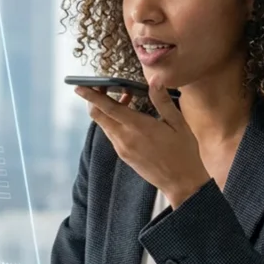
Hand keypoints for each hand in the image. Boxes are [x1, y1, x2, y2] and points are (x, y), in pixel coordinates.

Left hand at [74, 80, 209, 206]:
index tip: (79, 87)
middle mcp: (125, 139)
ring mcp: (122, 149)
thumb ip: (162, 101)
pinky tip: (130, 116)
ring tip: (126, 98)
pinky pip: (112, 134)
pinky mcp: (124, 156)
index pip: (107, 108)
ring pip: (104, 125)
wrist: (182, 183)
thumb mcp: (178, 123)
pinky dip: (114, 122)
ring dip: (107, 110)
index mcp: (138, 127)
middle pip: (98, 116)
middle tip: (104, 86)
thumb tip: (155, 79)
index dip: (91, 96)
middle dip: (95, 100)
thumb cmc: (184, 152)